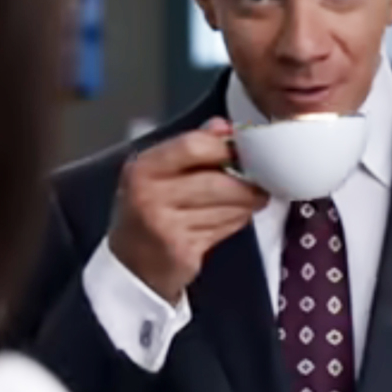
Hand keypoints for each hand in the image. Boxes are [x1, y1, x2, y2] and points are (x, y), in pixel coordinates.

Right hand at [107, 125, 264, 305]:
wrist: (131, 264)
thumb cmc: (147, 209)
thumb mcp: (156, 173)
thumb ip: (189, 146)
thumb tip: (223, 126)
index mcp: (143, 168)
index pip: (192, 146)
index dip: (224, 147)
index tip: (241, 150)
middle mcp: (151, 196)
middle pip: (216, 182)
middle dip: (245, 182)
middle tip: (261, 180)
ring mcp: (166, 227)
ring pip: (226, 208)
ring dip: (247, 202)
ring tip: (253, 197)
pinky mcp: (184, 251)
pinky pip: (224, 228)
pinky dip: (238, 220)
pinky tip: (238, 215)